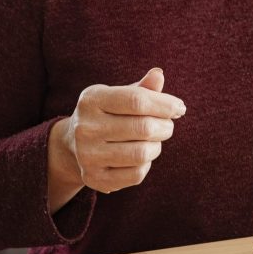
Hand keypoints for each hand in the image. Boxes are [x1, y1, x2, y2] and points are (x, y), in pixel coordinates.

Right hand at [47, 68, 184, 210]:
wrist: (73, 145)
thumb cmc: (107, 114)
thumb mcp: (118, 96)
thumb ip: (141, 88)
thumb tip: (158, 75)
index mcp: (91, 100)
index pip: (137, 100)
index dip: (165, 104)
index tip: (180, 108)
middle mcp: (85, 128)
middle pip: (143, 128)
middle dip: (165, 126)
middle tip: (168, 125)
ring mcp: (87, 155)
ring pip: (142, 153)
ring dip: (157, 146)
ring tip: (155, 140)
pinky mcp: (94, 178)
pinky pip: (136, 174)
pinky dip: (146, 164)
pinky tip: (141, 156)